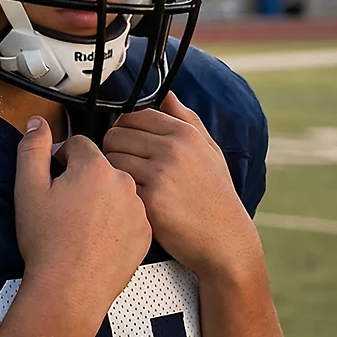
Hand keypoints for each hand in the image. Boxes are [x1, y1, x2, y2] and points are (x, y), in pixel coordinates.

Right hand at [15, 117, 151, 314]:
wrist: (69, 290)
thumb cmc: (46, 240)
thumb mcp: (28, 189)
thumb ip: (32, 148)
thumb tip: (38, 121)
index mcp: (94, 166)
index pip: (79, 145)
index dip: (62, 160)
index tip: (54, 181)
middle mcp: (123, 182)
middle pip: (100, 167)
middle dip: (83, 178)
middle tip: (66, 206)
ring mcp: (138, 209)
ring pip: (117, 190)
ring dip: (102, 198)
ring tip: (82, 224)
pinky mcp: (146, 233)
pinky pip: (130, 214)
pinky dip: (116, 220)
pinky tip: (99, 238)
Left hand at [103, 92, 260, 279]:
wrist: (226, 241)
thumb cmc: (215, 195)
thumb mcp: (210, 151)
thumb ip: (187, 120)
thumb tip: (166, 95)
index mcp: (184, 133)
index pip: (134, 115)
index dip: (124, 128)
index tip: (127, 143)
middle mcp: (173, 149)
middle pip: (116, 134)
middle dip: (114, 148)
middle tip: (123, 165)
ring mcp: (161, 174)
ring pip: (111, 158)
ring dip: (112, 171)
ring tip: (125, 183)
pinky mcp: (150, 200)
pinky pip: (117, 184)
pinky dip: (118, 191)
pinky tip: (130, 199)